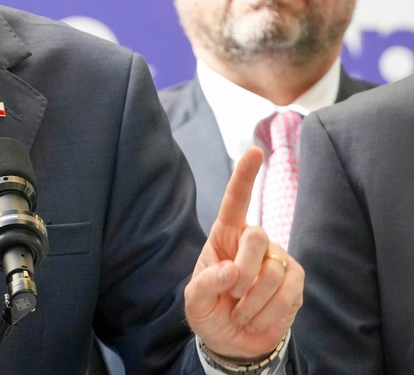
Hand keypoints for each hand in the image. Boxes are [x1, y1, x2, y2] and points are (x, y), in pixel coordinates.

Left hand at [184, 147, 303, 359]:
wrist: (232, 339)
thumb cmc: (210, 310)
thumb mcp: (195, 300)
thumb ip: (205, 283)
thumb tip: (232, 271)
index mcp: (225, 236)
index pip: (235, 201)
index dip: (244, 176)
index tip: (254, 151)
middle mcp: (254, 241)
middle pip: (256, 237)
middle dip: (241, 272)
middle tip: (231, 294)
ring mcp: (278, 259)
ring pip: (273, 272)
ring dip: (252, 302)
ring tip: (241, 310)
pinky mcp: (296, 281)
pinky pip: (289, 294)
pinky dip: (268, 314)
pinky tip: (257, 318)